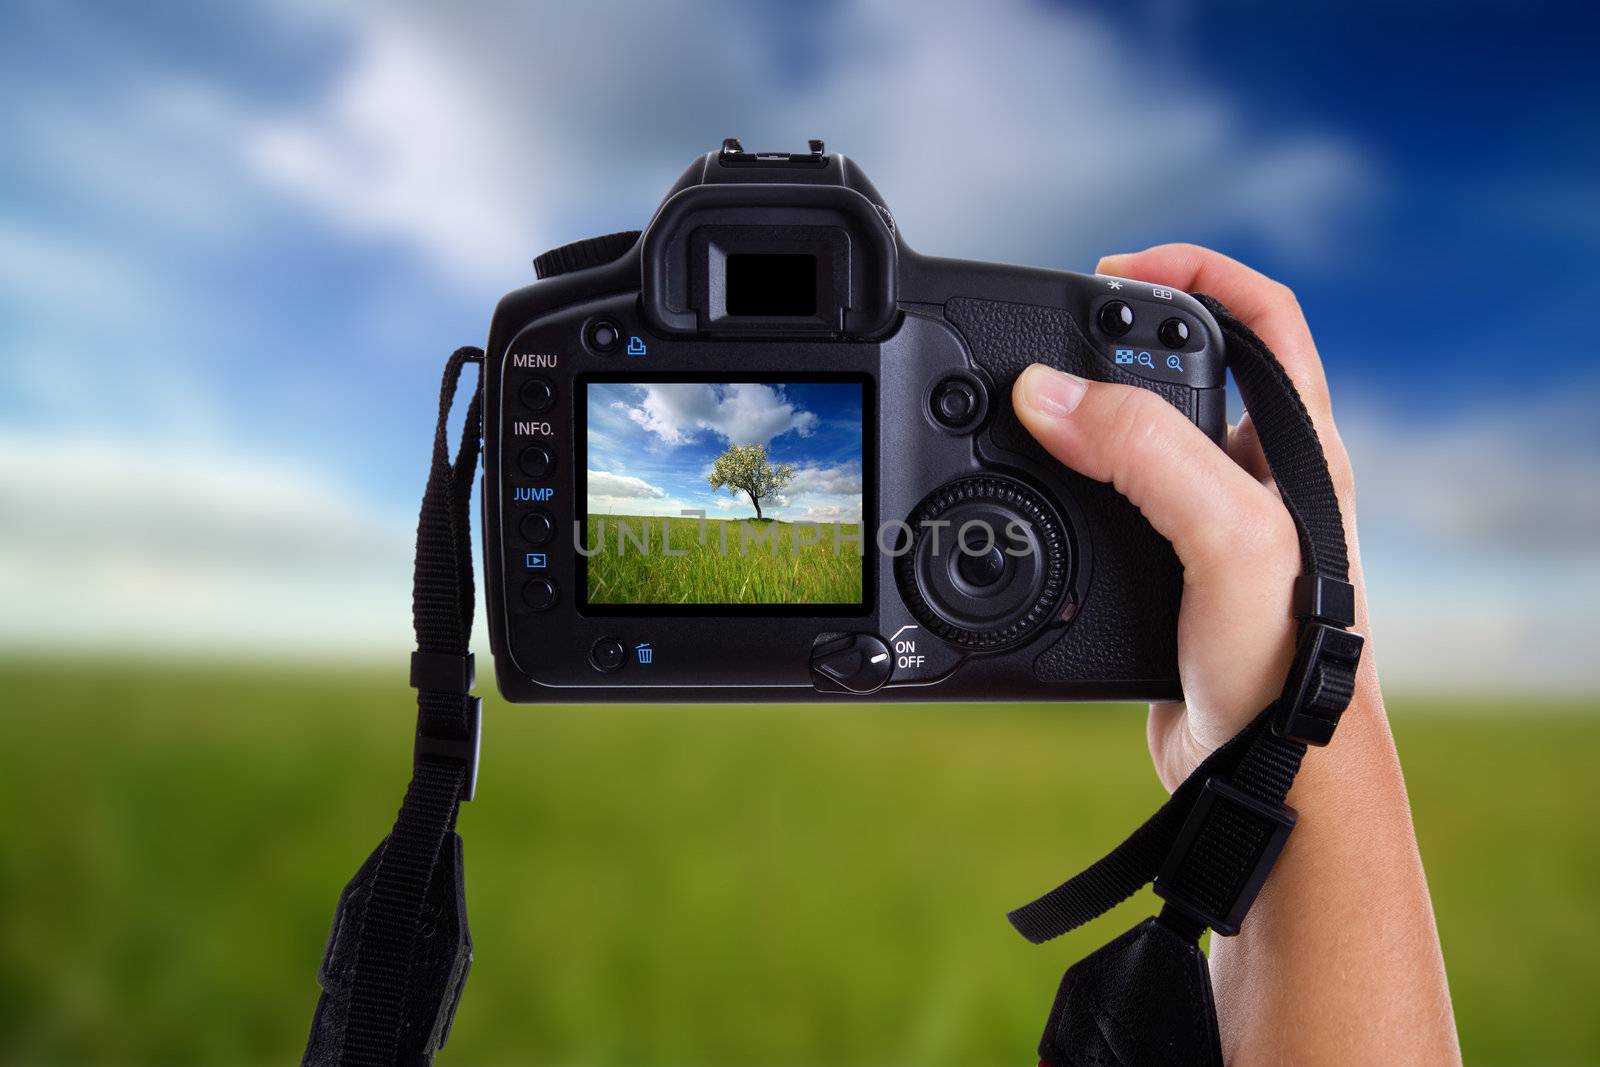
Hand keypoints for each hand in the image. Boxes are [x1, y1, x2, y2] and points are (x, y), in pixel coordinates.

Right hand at [1011, 244, 1359, 790]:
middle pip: (1186, 367)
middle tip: (1050, 339)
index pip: (1261, 314)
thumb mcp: (1226, 533)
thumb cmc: (1281, 659)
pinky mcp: (1164, 571)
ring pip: (1139, 436)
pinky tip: (1029, 491)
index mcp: (1295, 442)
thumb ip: (1145, 452)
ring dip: (1084, 414)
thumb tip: (1045, 395)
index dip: (1194, 271)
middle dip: (1117, 339)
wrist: (1264, 771)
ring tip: (1027, 407)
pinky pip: (1108, 503)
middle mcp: (1256, 472)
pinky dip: (1062, 484)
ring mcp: (1209, 523)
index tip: (1111, 271)